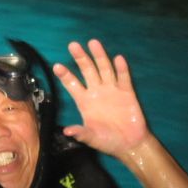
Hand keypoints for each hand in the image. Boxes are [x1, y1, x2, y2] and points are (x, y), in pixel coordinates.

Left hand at [53, 40, 150, 159]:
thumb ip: (81, 133)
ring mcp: (112, 90)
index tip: (57, 66)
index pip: (73, 85)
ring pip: (105, 69)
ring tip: (93, 43)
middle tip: (73, 45)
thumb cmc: (107, 140)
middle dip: (80, 58)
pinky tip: (118, 59)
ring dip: (99, 56)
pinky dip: (121, 69)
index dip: (66, 75)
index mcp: (85, 101)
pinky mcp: (127, 93)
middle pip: (87, 71)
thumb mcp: (92, 138)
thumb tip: (67, 131)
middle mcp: (97, 92)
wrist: (130, 144)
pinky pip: (124, 79)